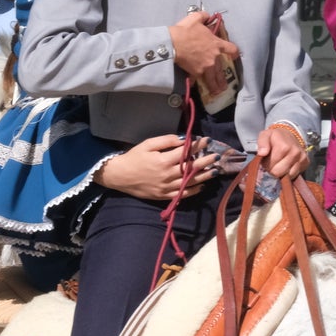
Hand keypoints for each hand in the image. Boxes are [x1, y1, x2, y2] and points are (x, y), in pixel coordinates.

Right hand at [95, 134, 217, 199]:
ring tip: (215, 171)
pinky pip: (182, 194)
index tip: (207, 140)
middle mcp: (167, 175)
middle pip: (191, 168)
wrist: (119, 176)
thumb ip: (166, 141)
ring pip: (189, 182)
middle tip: (216, 156)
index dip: (198, 146)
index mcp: (163, 161)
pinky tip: (202, 185)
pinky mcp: (163, 196)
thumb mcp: (148, 144)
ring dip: (204, 176)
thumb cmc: (134, 157)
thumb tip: (183, 140)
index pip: (186, 153)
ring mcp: (166, 188)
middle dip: (205, 161)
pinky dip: (193, 191)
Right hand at [168, 12, 239, 95]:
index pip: (231, 49)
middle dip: (223, 78)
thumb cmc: (185, 31)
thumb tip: (207, 16)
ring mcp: (205, 67)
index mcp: (216, 44)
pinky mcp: (195, 73)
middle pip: (221, 70)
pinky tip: (195, 86)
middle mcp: (214, 58)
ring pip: (213, 79)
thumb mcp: (195, 18)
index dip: (234, 52)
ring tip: (217, 91)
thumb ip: (204, 16)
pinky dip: (195, 82)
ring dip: (215, 86)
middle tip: (224, 85)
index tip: (234, 55)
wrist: (173, 43)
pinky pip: (196, 80)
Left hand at [256, 126, 309, 179]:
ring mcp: (302, 158)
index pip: (271, 168)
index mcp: (284, 147)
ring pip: (288, 176)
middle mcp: (295, 153)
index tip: (267, 159)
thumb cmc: (275, 137)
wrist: (290, 135)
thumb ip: (262, 143)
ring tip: (280, 163)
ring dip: (282, 172)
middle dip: (274, 169)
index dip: (267, 165)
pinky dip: (290, 172)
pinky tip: (287, 165)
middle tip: (273, 162)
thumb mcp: (265, 136)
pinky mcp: (306, 162)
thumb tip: (262, 153)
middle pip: (279, 173)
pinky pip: (295, 175)